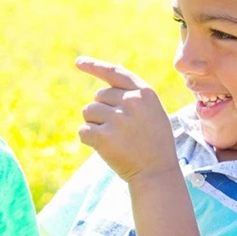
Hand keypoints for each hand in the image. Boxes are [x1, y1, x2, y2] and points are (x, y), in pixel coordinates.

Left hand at [76, 56, 179, 182]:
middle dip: (102, 110)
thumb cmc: (155, 143)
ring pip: (88, 112)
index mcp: (144, 93)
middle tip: (119, 130)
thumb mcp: (153, 113)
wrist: (157, 173)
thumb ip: (134, 96)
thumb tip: (107, 80)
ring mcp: (117, 119)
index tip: (78, 62)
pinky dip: (89, 139)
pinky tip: (105, 148)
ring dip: (95, 124)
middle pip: (98, 96)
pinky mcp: (103, 137)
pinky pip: (83, 130)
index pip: (115, 73)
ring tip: (115, 139)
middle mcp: (131, 102)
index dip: (95, 66)